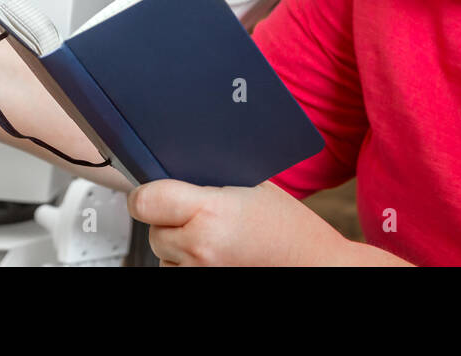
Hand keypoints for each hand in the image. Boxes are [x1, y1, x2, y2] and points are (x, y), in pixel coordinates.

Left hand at [127, 179, 350, 265]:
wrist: (315, 265)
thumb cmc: (291, 228)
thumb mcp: (251, 186)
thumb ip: (209, 180)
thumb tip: (174, 171)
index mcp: (210, 212)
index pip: (145, 200)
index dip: (145, 193)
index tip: (149, 191)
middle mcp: (199, 247)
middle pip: (152, 230)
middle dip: (168, 220)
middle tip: (199, 214)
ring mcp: (200, 275)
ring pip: (162, 256)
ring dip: (177, 245)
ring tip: (212, 238)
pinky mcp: (202, 289)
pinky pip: (176, 274)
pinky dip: (187, 265)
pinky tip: (214, 255)